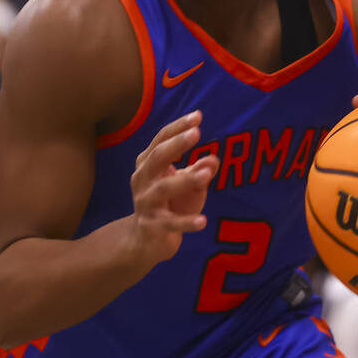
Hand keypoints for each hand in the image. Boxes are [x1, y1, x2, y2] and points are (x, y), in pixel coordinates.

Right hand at [128, 111, 216, 265]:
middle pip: (157, 157)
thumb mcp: (187, 185)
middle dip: (176, 144)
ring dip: (186, 179)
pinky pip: (170, 223)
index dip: (178, 127)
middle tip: (196, 133)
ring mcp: (145, 203)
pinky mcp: (152, 227)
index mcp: (148, 164)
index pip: (160, 140)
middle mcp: (142, 179)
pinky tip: (203, 221)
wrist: (145, 241)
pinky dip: (186, 222)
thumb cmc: (169, 205)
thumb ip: (199, 171)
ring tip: (207, 174)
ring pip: (163, 188)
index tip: (198, 116)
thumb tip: (214, 158)